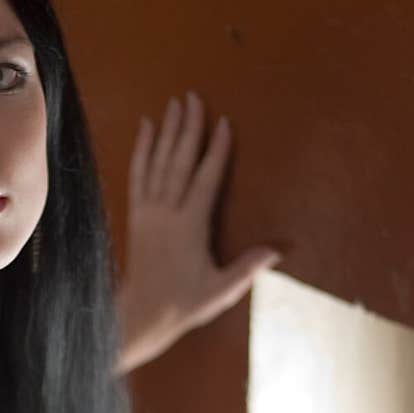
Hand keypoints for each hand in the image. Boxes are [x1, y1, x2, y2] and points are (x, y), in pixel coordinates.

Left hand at [115, 91, 281, 373]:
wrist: (141, 315)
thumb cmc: (184, 304)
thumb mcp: (220, 291)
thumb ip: (248, 268)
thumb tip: (278, 250)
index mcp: (189, 227)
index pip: (206, 180)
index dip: (216, 151)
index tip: (223, 122)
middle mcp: (166, 213)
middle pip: (179, 162)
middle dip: (188, 128)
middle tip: (194, 97)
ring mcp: (148, 212)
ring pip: (157, 163)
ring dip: (166, 131)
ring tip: (174, 103)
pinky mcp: (136, 215)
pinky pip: (137, 175)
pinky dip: (142, 150)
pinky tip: (146, 128)